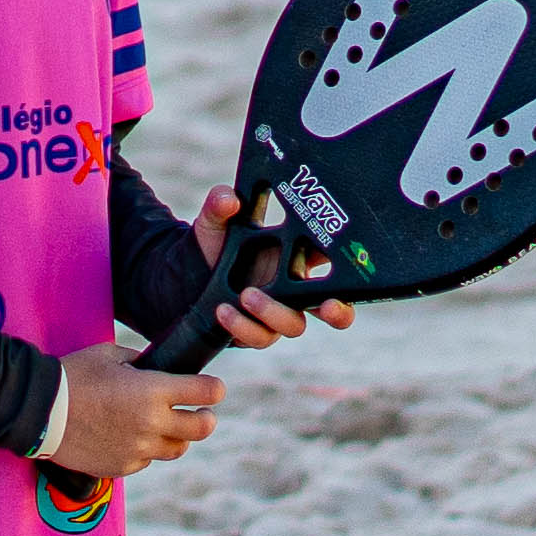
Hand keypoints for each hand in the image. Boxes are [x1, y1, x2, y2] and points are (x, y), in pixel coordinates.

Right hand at [52, 341, 221, 479]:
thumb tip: (160, 366)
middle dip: (206, 417)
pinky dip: (146, 449)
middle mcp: (152, 423)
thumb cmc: (73, 376)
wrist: (38, 412)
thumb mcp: (110, 355)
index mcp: (153, 391)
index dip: (215, 388)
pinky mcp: (123, 467)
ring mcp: (138, 449)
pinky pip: (148, 460)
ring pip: (178, 449)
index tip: (213, 388)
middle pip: (203, 428)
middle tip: (201, 412)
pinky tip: (131, 436)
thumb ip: (142, 361)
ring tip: (165, 425)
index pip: (206, 392)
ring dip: (177, 436)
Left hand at [191, 187, 356, 347]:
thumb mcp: (214, 222)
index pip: (334, 261)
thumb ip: (219, 206)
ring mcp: (276, 313)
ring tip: (245, 296)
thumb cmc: (212, 246)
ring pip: (294, 325)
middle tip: (330, 307)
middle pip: (331, 305)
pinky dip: (243, 326)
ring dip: (273, 312)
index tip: (351, 262)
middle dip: (339, 311)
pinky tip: (223, 310)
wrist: (184, 277)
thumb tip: (228, 198)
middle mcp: (293, 288)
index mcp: (296, 256)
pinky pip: (259, 337)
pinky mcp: (255, 332)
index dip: (350, 264)